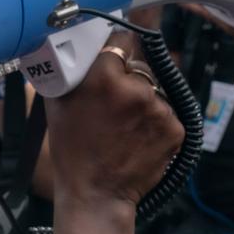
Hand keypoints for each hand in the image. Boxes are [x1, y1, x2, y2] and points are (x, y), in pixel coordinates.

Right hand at [45, 31, 182, 233]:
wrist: (95, 194)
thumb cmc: (71, 149)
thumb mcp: (58, 101)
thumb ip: (70, 69)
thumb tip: (78, 46)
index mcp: (105, 77)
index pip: (122, 38)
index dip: (117, 46)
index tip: (115, 54)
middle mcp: (137, 88)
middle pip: (140, 65)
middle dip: (130, 76)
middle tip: (116, 98)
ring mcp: (159, 109)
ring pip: (155, 89)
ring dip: (144, 99)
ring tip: (126, 122)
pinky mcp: (175, 129)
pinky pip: (167, 111)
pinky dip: (156, 120)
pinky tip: (139, 135)